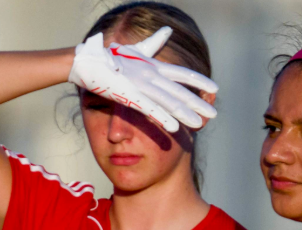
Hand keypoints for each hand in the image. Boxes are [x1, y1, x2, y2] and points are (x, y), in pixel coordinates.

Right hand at [68, 27, 217, 132]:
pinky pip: (149, 109)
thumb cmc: (107, 55)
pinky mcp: (129, 95)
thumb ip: (153, 43)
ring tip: (200, 124)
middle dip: (198, 103)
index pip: (182, 73)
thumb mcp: (134, 49)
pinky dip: (162, 118)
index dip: (199, 81)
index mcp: (153, 65)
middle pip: (180, 91)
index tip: (214, 88)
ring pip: (168, 101)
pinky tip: (174, 128)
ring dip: (185, 113)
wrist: (87, 61)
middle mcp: (151, 74)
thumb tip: (168, 29)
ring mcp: (141, 84)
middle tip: (214, 114)